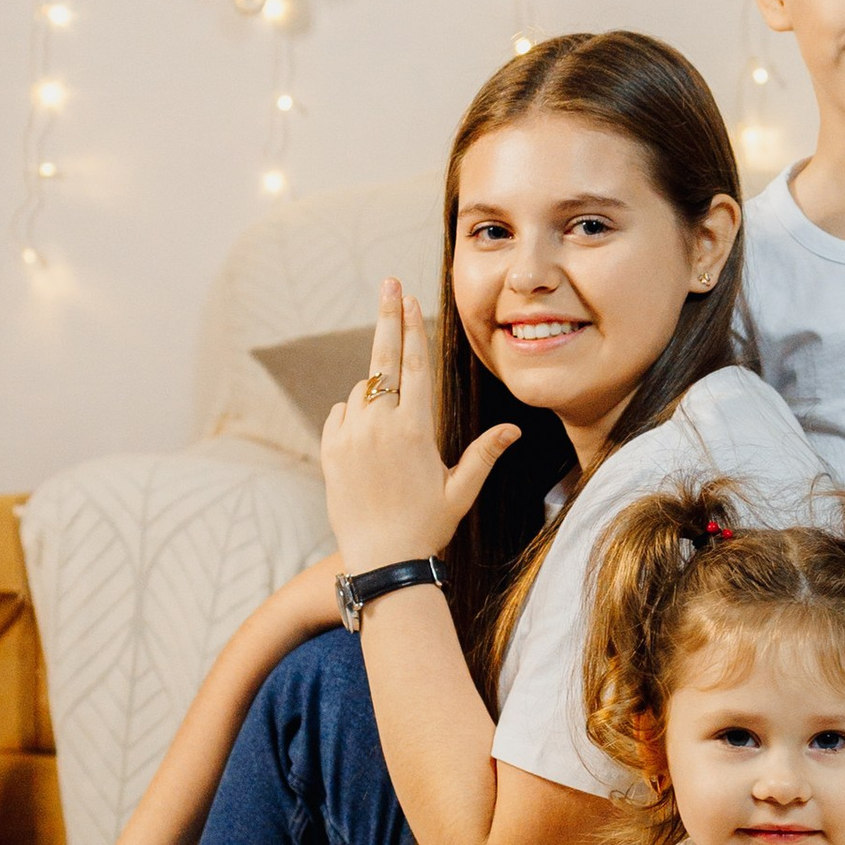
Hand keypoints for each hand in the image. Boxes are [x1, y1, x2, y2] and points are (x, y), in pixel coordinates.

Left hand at [320, 279, 519, 574]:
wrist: (381, 561)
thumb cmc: (427, 528)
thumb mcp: (461, 492)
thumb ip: (484, 455)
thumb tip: (514, 430)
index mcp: (415, 429)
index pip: (414, 365)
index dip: (413, 327)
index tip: (411, 297)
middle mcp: (379, 425)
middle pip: (383, 358)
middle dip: (389, 316)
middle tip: (389, 283)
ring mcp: (350, 436)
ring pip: (362, 391)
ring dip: (375, 391)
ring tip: (393, 427)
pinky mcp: (330, 450)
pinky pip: (341, 414)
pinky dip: (353, 413)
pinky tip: (368, 436)